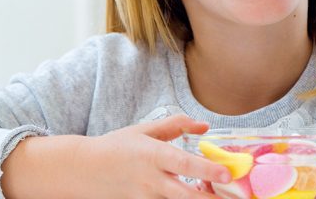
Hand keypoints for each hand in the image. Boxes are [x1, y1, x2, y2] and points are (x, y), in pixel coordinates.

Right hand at [75, 114, 230, 198]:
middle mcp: (151, 180)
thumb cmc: (116, 146)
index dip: (207, 170)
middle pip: (185, 195)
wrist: (82, 170)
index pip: (184, 163)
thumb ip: (176, 125)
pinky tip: (192, 196)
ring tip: (215, 197)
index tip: (227, 173)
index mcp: (153, 155)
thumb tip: (204, 126)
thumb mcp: (145, 130)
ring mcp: (144, 198)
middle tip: (233, 198)